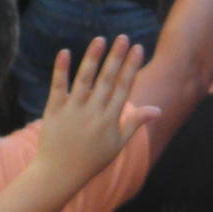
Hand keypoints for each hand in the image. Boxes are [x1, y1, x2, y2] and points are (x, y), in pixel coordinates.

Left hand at [30, 36, 158, 193]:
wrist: (59, 174)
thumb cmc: (92, 160)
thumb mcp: (118, 144)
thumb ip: (136, 122)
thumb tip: (158, 110)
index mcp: (111, 118)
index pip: (124, 86)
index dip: (131, 66)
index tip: (138, 48)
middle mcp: (94, 111)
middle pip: (107, 79)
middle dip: (116, 57)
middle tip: (123, 37)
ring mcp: (73, 110)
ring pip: (85, 79)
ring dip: (93, 58)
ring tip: (100, 39)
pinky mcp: (54, 111)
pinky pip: (58, 87)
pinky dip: (61, 70)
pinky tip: (65, 52)